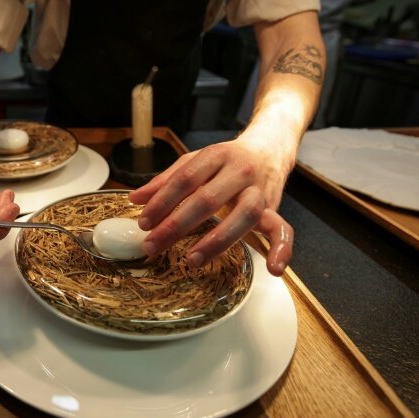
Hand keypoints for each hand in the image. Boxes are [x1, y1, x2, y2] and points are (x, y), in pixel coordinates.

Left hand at [128, 132, 293, 275]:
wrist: (270, 147)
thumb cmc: (227, 160)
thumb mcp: (196, 161)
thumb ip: (166, 180)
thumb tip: (135, 199)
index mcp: (217, 156)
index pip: (185, 179)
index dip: (162, 201)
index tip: (144, 223)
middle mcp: (240, 172)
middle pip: (208, 200)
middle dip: (177, 225)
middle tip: (152, 245)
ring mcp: (260, 191)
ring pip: (243, 216)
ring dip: (217, 241)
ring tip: (192, 260)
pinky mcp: (274, 208)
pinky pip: (283, 230)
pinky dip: (282, 249)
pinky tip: (273, 270)